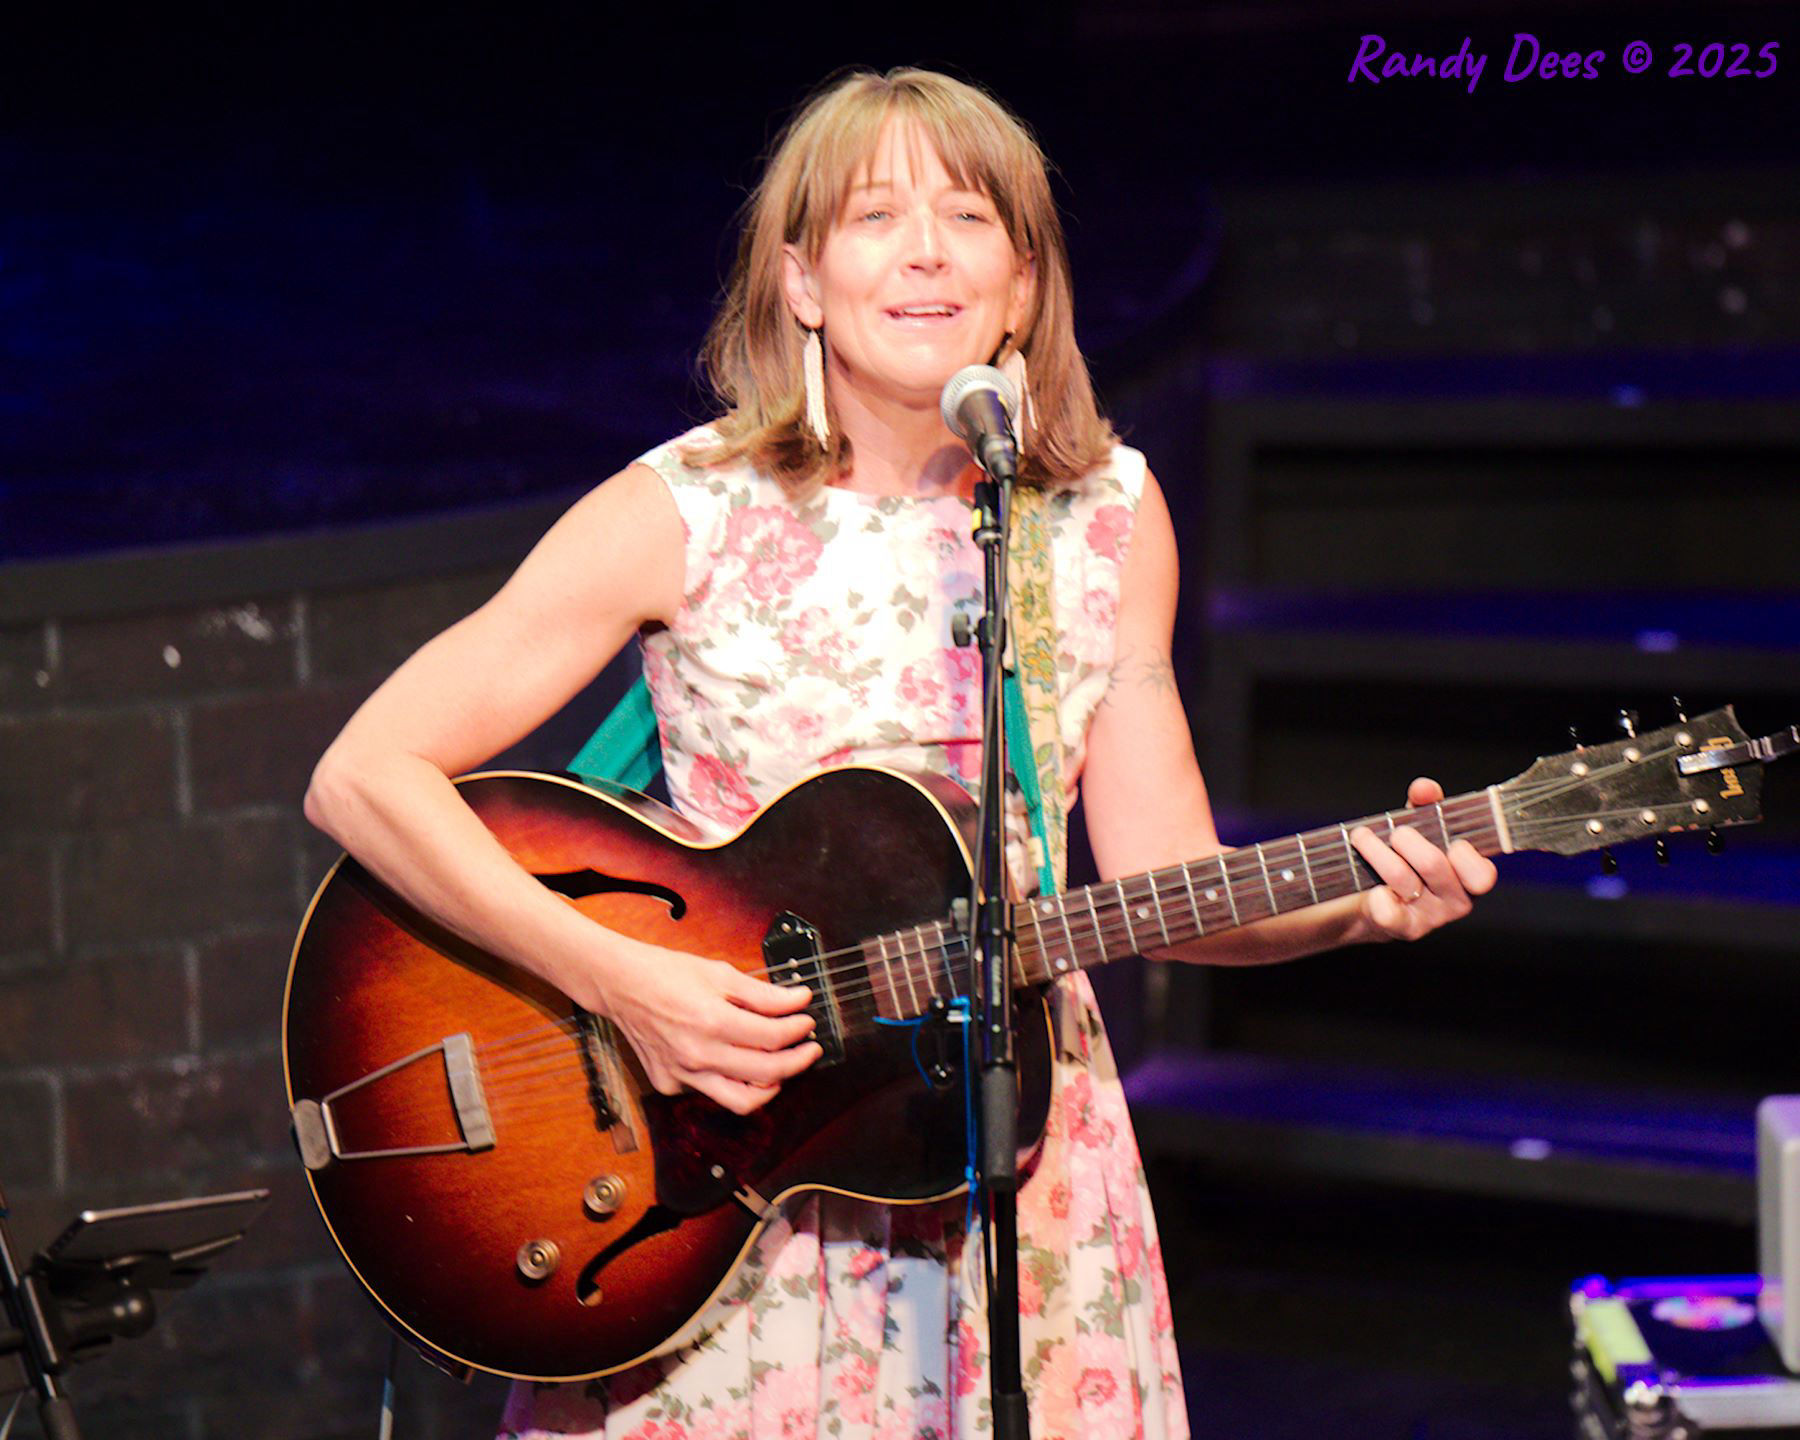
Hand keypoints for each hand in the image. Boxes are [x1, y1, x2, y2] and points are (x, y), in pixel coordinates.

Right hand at [582, 934, 821, 1114]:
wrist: (621, 985)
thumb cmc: (666, 974)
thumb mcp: (720, 973)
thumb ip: (763, 993)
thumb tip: (798, 1000)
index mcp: (712, 1021)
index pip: (773, 1037)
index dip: (799, 1030)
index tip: (808, 1022)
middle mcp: (698, 1054)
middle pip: (766, 1073)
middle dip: (797, 1062)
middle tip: (809, 1049)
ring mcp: (682, 1075)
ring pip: (741, 1101)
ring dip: (769, 1086)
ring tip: (782, 1069)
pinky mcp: (670, 1084)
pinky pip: (712, 1093)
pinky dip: (731, 1081)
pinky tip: (736, 1063)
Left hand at [1349, 777, 1498, 941]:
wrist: (1378, 899)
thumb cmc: (1407, 858)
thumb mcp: (1420, 828)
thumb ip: (1426, 805)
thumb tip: (1425, 788)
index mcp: (1469, 875)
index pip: (1482, 875)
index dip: (1467, 857)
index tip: (1451, 842)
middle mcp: (1456, 900)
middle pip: (1433, 865)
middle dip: (1406, 839)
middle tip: (1395, 832)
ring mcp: (1431, 917)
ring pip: (1403, 879)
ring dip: (1376, 852)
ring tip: (1362, 837)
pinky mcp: (1404, 929)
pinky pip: (1390, 913)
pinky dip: (1378, 898)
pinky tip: (1373, 888)